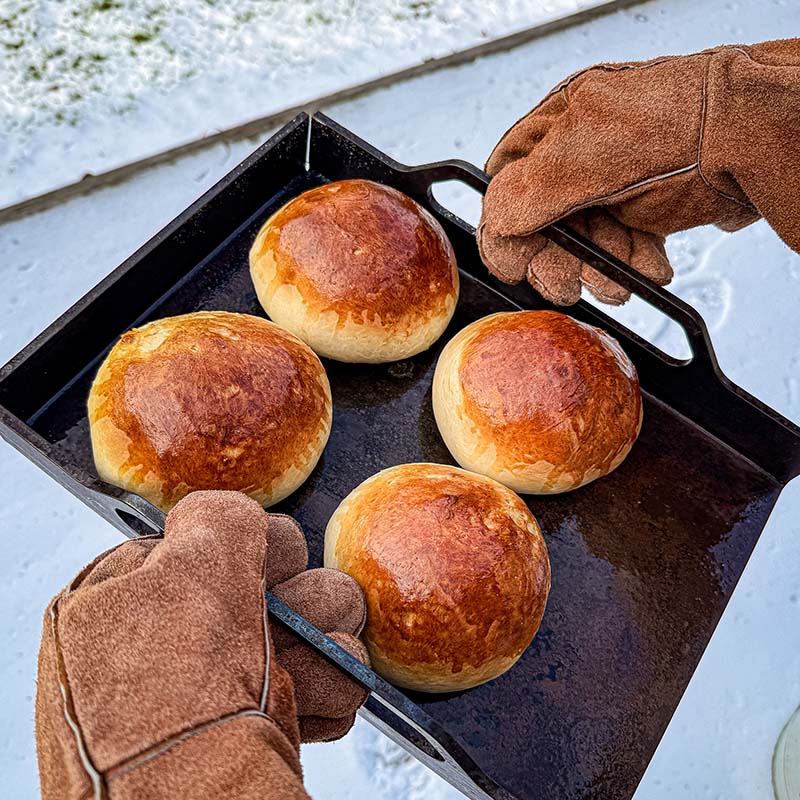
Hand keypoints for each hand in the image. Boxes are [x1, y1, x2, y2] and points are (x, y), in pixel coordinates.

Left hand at [35, 491, 368, 799]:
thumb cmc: (169, 695)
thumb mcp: (189, 571)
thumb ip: (219, 518)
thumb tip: (238, 516)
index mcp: (141, 592)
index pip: (229, 534)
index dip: (256, 553)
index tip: (260, 576)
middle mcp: (186, 632)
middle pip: (289, 579)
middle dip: (303, 604)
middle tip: (277, 629)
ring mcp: (230, 678)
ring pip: (324, 626)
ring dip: (324, 652)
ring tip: (291, 683)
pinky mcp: (270, 717)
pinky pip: (332, 681)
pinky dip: (328, 698)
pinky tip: (299, 715)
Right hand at [478, 39, 799, 304]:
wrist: (754, 137)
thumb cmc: (681, 122)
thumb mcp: (586, 148)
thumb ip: (528, 188)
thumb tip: (496, 224)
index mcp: (555, 127)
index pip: (504, 186)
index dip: (506, 229)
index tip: (518, 262)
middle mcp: (578, 159)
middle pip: (539, 226)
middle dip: (557, 260)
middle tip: (570, 281)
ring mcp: (611, 188)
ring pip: (579, 248)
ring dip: (598, 271)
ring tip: (623, 275)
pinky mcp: (643, 215)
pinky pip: (617, 255)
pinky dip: (630, 269)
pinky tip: (649, 265)